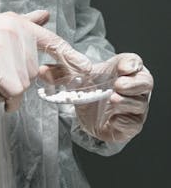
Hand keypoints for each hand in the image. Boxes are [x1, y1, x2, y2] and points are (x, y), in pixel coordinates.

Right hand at [0, 10, 91, 111]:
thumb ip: (24, 23)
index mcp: (18, 23)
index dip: (72, 57)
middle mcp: (18, 35)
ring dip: (8, 90)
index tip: (87, 68)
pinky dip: (5, 101)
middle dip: (17, 79)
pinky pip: (14, 96)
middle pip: (34, 71)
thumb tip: (45, 15)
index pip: (53, 41)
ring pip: (24, 85)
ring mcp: (9, 52)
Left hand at [38, 52, 152, 142]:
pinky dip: (124, 120)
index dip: (131, 64)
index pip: (134, 62)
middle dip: (133, 83)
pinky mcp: (131, 124)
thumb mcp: (74, 78)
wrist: (91, 112)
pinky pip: (134, 123)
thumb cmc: (90, 88)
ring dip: (126, 101)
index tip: (122, 68)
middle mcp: (133, 87)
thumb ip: (60, 72)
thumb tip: (42, 70)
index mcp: (122, 71)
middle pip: (145, 81)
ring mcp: (135, 106)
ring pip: (140, 103)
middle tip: (118, 85)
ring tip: (112, 99)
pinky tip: (114, 118)